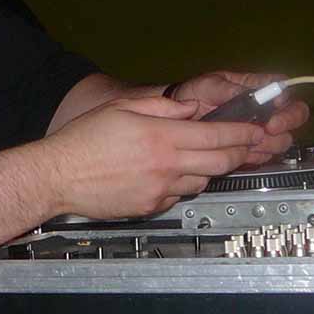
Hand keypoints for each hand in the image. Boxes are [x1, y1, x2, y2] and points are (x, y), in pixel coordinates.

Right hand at [39, 95, 264, 218]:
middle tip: (248, 147)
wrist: (58, 176)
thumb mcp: (122, 108)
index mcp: (162, 136)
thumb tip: (191, 108)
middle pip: (221, 162)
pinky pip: (178, 196)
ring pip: (202, 181)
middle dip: (241, 153)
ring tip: (206, 159)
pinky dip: (182, 185)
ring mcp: (160, 190)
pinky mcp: (151, 207)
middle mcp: (166, 165)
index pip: (218, 135)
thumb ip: (162, 106)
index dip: (243, 133)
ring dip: (210, 170)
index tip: (256, 130)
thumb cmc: (83, 141)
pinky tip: (172, 175)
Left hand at [168, 70, 308, 164]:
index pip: (284, 88)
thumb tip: (250, 92)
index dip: (285, 97)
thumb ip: (230, 89)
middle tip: (270, 128)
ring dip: (272, 142)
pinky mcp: (252, 149)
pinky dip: (258, 156)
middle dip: (286, 123)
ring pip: (283, 139)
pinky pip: (265, 156)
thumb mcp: (210, 85)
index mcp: (258, 87)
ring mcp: (260, 130)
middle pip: (295, 115)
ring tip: (254, 142)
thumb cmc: (196, 94)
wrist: (179, 119)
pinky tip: (246, 153)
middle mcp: (265, 109)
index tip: (275, 106)